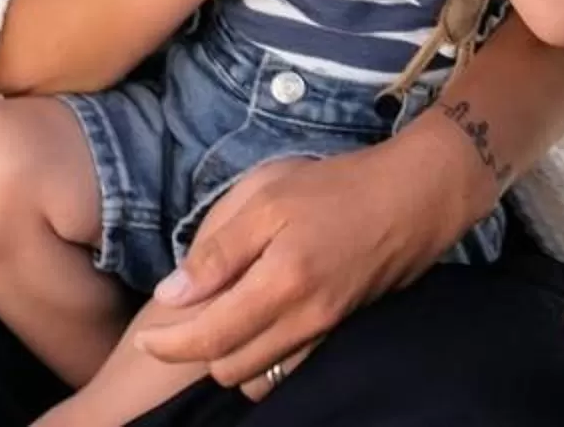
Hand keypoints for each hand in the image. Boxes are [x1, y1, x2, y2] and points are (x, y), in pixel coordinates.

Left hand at [129, 104, 482, 391]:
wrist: (417, 196)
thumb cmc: (340, 187)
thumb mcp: (270, 199)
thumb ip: (219, 251)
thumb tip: (172, 296)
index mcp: (279, 285)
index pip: (208, 340)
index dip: (169, 345)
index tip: (146, 336)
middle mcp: (302, 320)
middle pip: (229, 368)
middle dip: (198, 351)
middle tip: (184, 318)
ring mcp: (324, 330)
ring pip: (259, 375)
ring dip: (230, 357)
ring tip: (219, 319)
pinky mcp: (339, 330)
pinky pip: (289, 366)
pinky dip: (262, 357)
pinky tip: (256, 322)